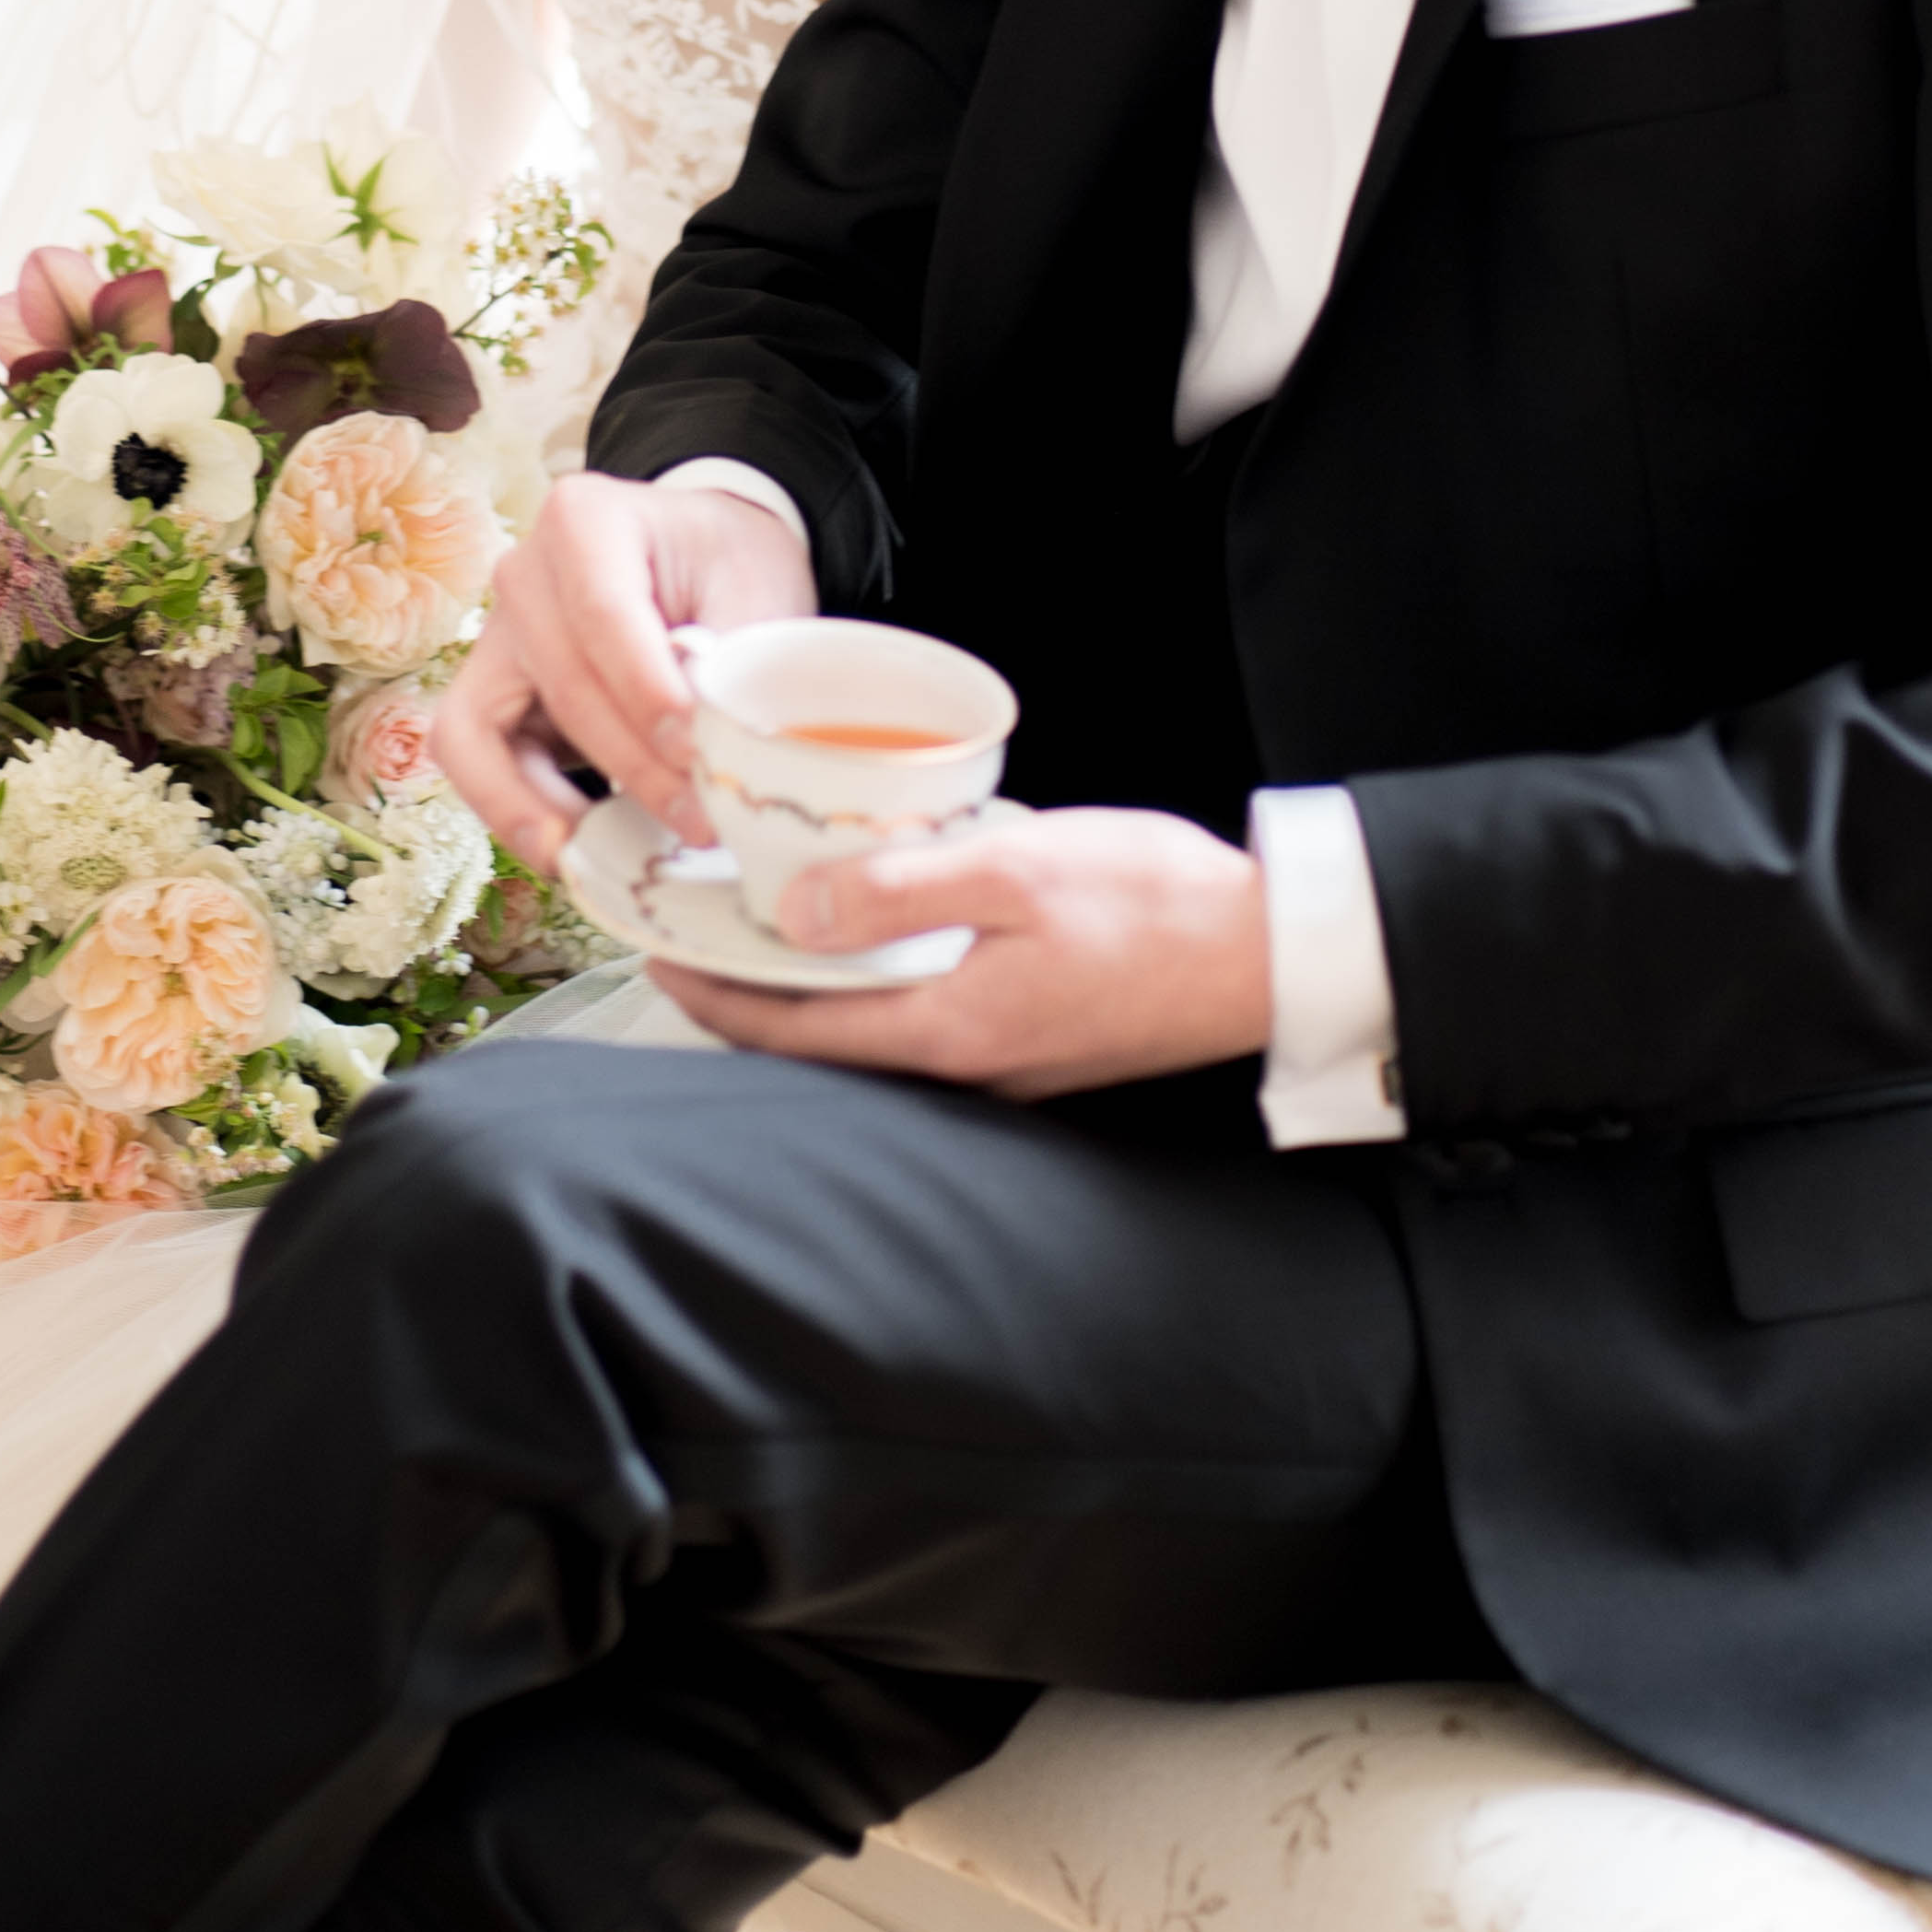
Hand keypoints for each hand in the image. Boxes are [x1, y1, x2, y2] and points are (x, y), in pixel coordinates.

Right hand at [433, 473, 813, 872]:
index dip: (647, 695)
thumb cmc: (727, 565)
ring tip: (611, 858)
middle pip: (563, 683)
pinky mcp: (490, 691)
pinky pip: (470, 757)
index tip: (699, 755)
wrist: (702, 555)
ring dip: (548, 803)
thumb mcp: (754, 589)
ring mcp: (497, 634)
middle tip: (700, 820)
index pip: (605, 615)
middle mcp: (522, 572)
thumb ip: (732, 660)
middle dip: (630, 764)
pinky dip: (508, 809)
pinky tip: (568, 851)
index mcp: (585, 520)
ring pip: (485, 730)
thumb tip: (709, 752)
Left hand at [646, 805, 1272, 1099]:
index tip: (660, 958)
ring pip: (876, 1034)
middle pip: (825, 1042)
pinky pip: (928, 1020)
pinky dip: (878, 985)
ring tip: (765, 931)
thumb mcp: (1018, 866)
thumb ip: (903, 887)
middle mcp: (969, 1065)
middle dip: (750, 997)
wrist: (1271, 951)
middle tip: (694, 940)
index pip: (795, 1031)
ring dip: (813, 992)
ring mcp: (1006, 1061)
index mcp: (951, 1028)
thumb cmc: (1156, 903)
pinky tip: (877, 935)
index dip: (716, 998)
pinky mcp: (1037, 1041)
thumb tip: (798, 910)